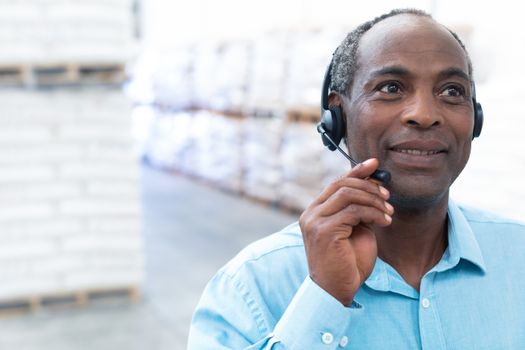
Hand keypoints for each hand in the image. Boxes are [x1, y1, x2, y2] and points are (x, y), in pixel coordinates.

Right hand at [299, 158, 393, 305]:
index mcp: (316, 211)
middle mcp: (311, 213)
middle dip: (369, 186)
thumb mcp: (355, 229)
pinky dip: (373, 213)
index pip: (336, 183)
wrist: (337, 291)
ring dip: (373, 200)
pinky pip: (353, 211)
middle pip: (341, 184)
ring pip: (348, 194)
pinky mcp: (324, 230)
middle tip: (388, 197)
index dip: (356, 171)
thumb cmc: (347, 263)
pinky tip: (384, 222)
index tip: (375, 163)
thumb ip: (357, 210)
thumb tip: (374, 187)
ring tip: (388, 213)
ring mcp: (314, 221)